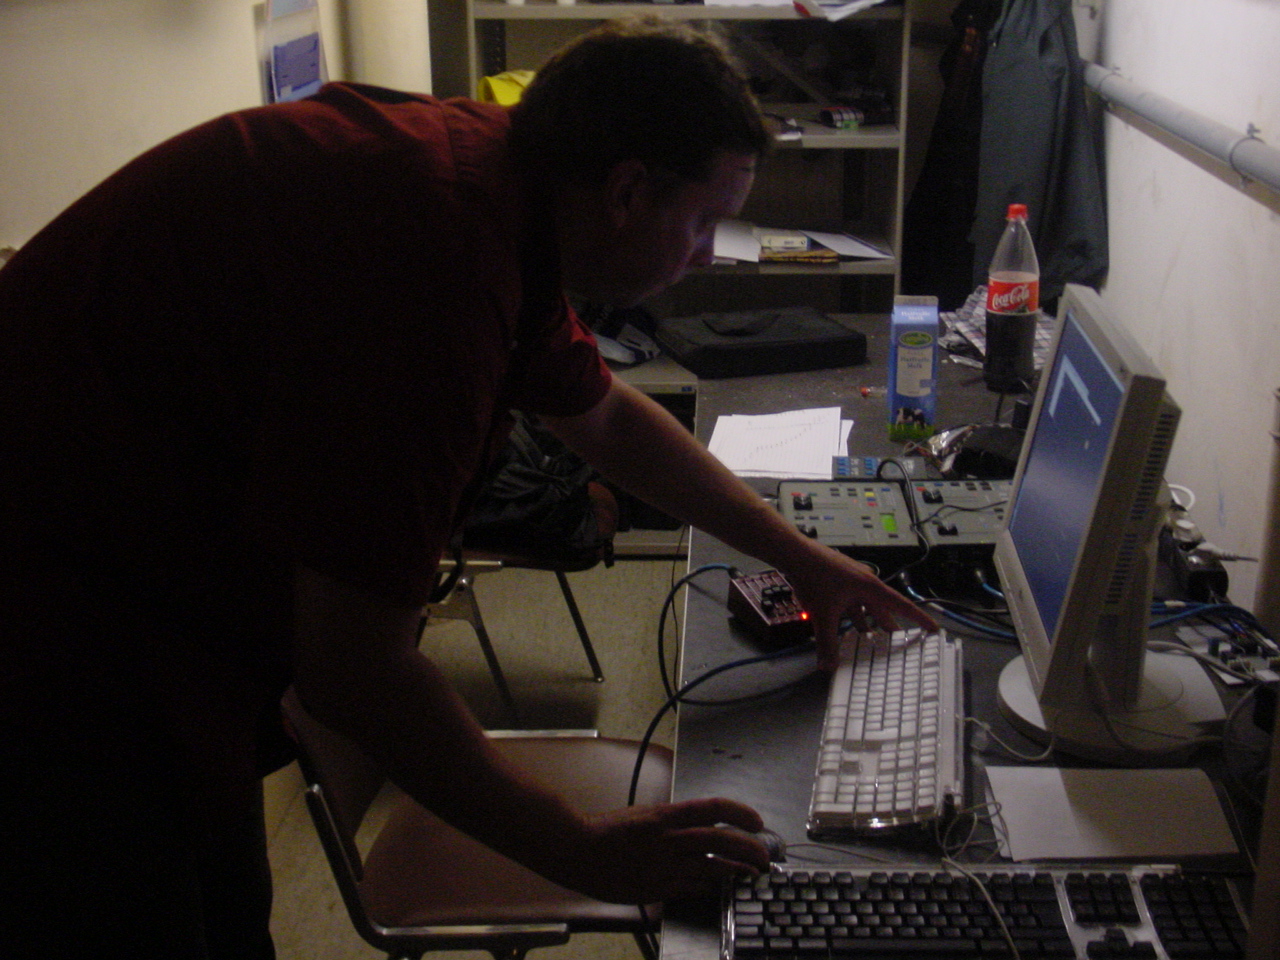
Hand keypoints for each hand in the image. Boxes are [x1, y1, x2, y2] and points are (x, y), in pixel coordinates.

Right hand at [558, 797, 771, 903]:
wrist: (578, 849)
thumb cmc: (607, 830)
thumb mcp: (644, 815)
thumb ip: (672, 821)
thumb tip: (699, 826)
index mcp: (666, 814)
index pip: (712, 807)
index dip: (739, 813)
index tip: (756, 821)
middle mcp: (669, 838)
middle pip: (720, 839)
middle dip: (749, 847)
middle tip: (764, 855)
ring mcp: (665, 865)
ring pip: (713, 867)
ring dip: (737, 871)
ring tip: (752, 874)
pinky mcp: (658, 887)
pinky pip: (694, 888)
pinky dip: (711, 887)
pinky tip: (721, 888)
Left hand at [785, 545, 936, 670]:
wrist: (795, 554)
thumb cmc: (815, 578)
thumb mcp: (824, 615)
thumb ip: (827, 643)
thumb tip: (828, 666)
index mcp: (871, 588)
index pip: (902, 606)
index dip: (919, 619)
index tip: (934, 628)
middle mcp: (865, 583)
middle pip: (883, 609)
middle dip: (889, 626)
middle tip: (898, 642)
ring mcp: (852, 580)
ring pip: (865, 605)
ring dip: (868, 621)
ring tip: (871, 637)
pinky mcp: (839, 580)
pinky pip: (852, 600)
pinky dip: (852, 614)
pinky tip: (845, 624)